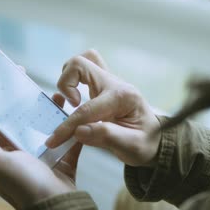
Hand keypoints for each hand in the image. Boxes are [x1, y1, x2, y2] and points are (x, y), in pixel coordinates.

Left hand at [0, 94, 82, 209]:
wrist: (56, 204)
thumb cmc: (23, 185)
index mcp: (4, 154)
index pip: (0, 126)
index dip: (3, 108)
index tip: (9, 88)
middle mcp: (23, 155)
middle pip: (26, 125)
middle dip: (32, 107)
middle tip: (37, 89)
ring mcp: (45, 157)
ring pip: (49, 129)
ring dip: (54, 114)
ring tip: (60, 98)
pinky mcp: (64, 159)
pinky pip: (69, 140)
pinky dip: (74, 128)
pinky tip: (76, 114)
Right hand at [45, 50, 160, 166]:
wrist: (155, 140)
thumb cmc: (146, 144)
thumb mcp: (132, 147)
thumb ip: (106, 137)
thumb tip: (78, 130)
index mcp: (124, 97)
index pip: (87, 109)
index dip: (68, 126)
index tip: (54, 140)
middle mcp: (115, 84)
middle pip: (81, 63)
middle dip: (66, 84)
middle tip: (71, 107)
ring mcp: (108, 82)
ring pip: (82, 61)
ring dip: (69, 79)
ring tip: (72, 103)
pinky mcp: (102, 86)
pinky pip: (84, 71)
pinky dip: (72, 81)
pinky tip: (74, 101)